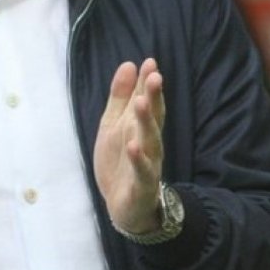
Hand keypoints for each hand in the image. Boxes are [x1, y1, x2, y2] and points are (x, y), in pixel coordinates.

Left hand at [93, 58, 164, 233]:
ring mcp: (147, 164)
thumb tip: (129, 64)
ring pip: (150, 141)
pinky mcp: (141, 185)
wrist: (124, 206)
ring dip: (146, 122)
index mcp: (140, 127)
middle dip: (154, 97)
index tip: (150, 62)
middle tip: (155, 76)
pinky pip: (142, 171)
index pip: (149, 102)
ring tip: (142, 103)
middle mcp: (149, 143)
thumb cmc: (121, 160)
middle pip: (154, 118)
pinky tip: (133, 146)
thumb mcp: (114, 124)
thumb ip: (121, 97)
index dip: (149, 83)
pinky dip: (138, 159)